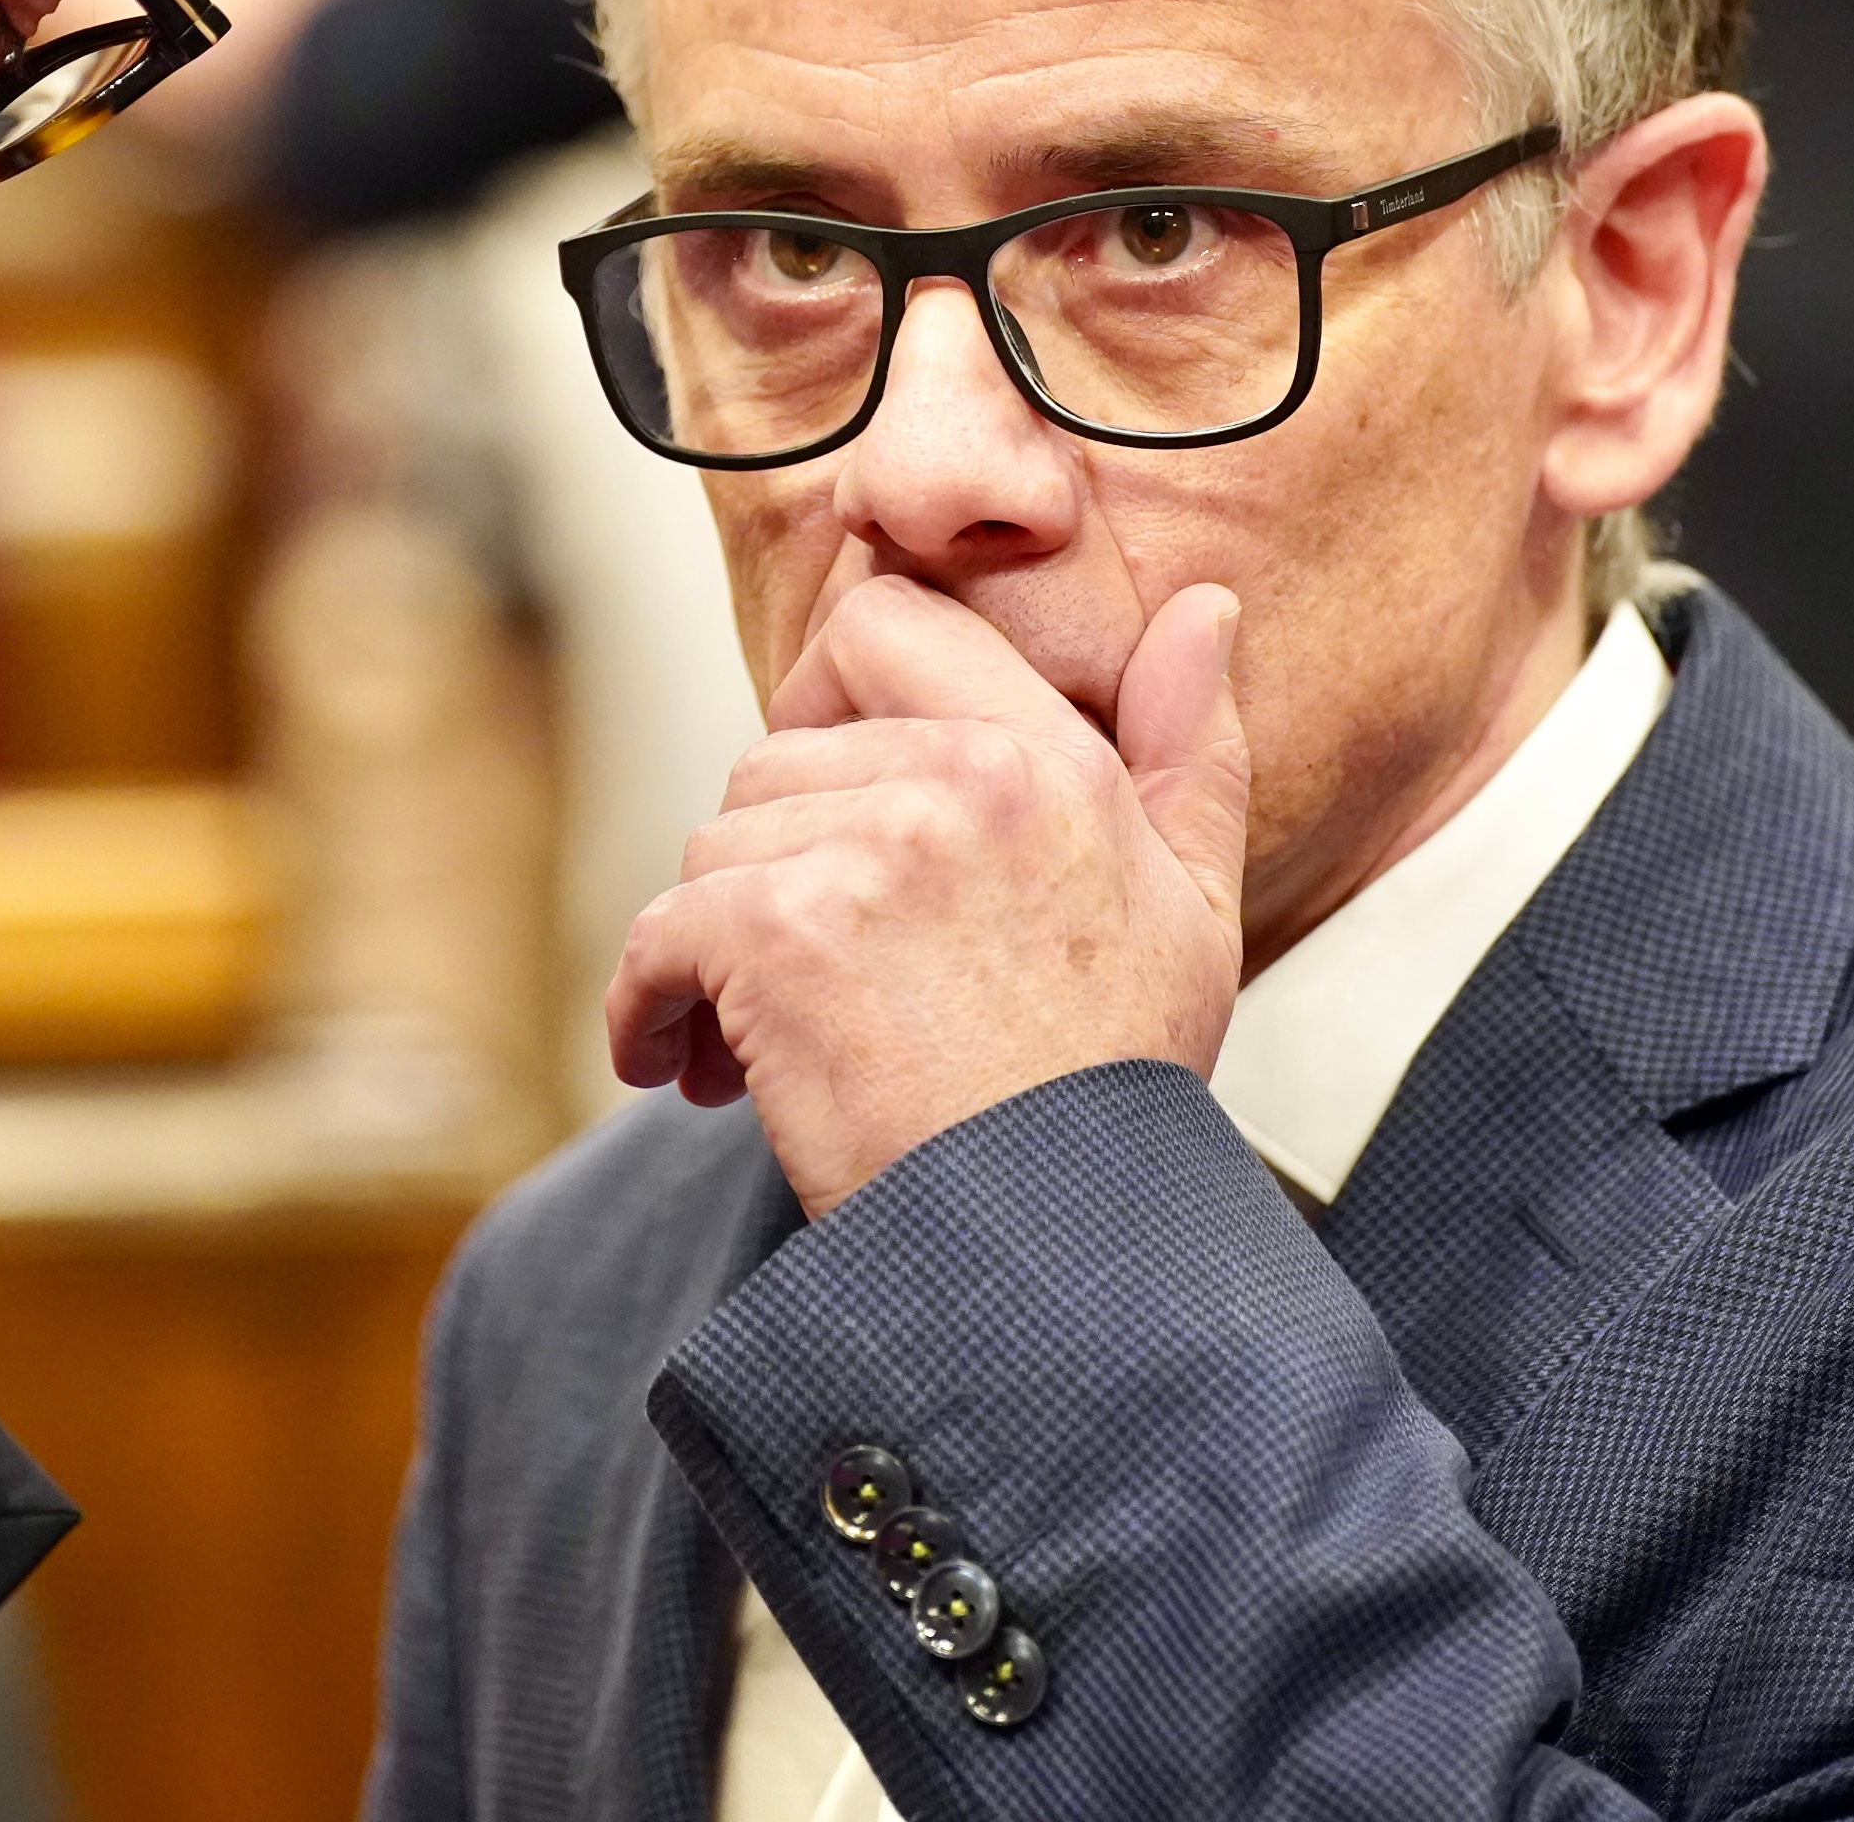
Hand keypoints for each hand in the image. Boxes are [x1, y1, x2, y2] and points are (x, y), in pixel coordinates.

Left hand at [605, 574, 1251, 1215]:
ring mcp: (866, 852)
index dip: (826, 694)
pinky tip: (680, 1069)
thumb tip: (1206, 607)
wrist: (1063, 1247)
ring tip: (750, 1041)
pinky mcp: (780, 936)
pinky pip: (660, 935)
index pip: (885, 622)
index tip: (824, 797)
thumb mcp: (1195, 907)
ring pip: (713, 844)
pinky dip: (647, 1007)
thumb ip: (1192, 749)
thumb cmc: (1116, 1086)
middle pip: (775, 753)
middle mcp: (958, 780)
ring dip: (710, 944)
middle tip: (791, 960)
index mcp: (1046, 756)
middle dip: (768, 856)